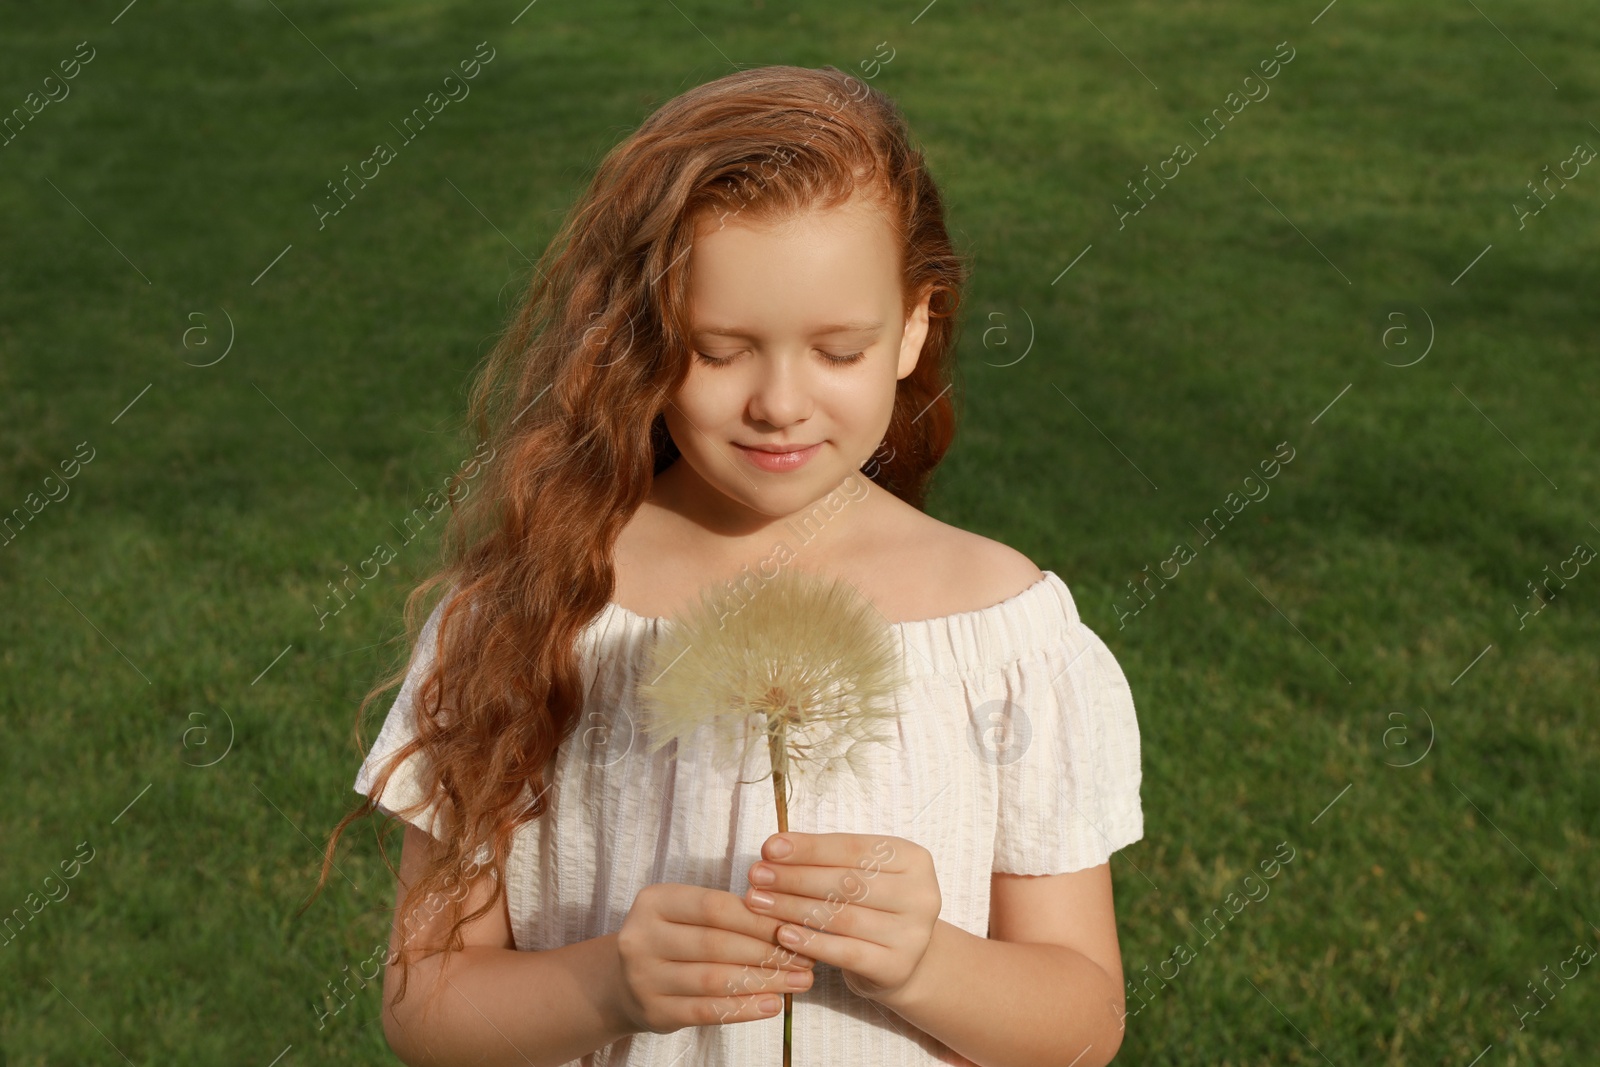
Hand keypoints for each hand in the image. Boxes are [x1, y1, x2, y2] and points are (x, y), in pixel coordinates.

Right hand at [612, 881, 816, 1033]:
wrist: (623, 980)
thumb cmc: (672, 938)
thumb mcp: (686, 913)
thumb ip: (726, 912)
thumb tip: (787, 919)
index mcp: (654, 901)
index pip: (714, 907)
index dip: (757, 918)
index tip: (794, 925)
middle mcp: (642, 938)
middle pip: (716, 943)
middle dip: (767, 951)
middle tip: (804, 957)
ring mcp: (643, 978)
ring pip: (714, 979)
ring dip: (763, 981)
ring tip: (798, 981)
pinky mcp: (654, 1012)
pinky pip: (707, 1011)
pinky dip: (744, 1009)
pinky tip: (772, 1005)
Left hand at [741, 832, 941, 1004]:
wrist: (903, 959)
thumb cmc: (872, 906)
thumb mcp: (862, 873)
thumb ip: (826, 859)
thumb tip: (774, 849)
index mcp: (913, 859)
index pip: (853, 849)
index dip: (809, 848)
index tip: (769, 847)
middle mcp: (921, 895)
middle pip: (846, 883)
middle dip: (795, 877)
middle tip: (756, 875)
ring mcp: (912, 934)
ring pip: (842, 917)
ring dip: (793, 908)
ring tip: (759, 901)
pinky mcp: (896, 967)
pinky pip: (846, 953)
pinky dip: (812, 942)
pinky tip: (783, 934)